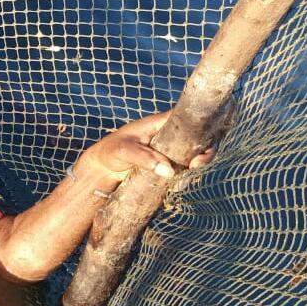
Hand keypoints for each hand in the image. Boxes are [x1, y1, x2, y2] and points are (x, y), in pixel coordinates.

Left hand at [78, 111, 215, 181]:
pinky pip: (185, 169)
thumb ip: (144, 158)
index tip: (199, 153)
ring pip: (195, 155)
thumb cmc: (110, 151)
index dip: (204, 132)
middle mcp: (171, 134)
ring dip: (195, 168)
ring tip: (184, 179)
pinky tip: (177, 186)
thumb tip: (169, 172)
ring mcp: (172, 149)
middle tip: (194, 167)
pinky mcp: (169, 164)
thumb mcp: (124, 151)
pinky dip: (185, 177)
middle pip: (200, 139)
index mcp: (162, 122)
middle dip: (204, 154)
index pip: (191, 120)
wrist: (101, 167)